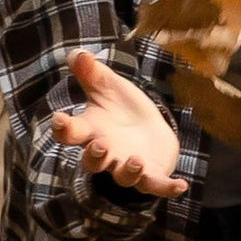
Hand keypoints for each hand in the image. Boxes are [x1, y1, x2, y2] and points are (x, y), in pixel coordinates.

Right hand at [50, 49, 185, 198]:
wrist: (148, 128)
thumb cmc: (121, 108)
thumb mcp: (107, 86)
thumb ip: (91, 72)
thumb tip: (77, 53)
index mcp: (91, 131)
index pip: (70, 133)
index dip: (63, 128)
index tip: (60, 119)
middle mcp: (106, 153)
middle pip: (93, 162)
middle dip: (95, 156)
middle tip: (100, 145)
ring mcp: (127, 166)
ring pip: (122, 177)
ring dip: (128, 171)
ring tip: (136, 160)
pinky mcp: (151, 174)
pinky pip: (155, 185)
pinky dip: (166, 188)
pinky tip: (181, 185)